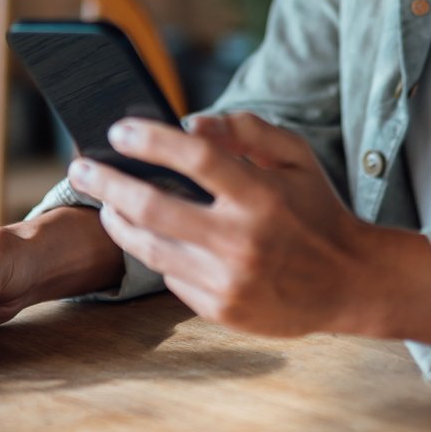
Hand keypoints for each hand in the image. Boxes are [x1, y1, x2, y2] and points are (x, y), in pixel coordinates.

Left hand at [66, 111, 430, 342]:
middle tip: (81, 168)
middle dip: (107, 183)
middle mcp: (241, 240)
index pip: (195, 157)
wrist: (349, 283)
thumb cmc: (316, 210)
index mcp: (261, 195)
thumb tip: (190, 121)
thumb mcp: (296, 158)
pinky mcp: (221, 310)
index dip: (151, 140)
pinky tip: (149, 237)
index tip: (118, 130)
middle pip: (153, 206)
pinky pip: (170, 277)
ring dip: (116, 221)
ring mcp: (228, 280)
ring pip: (149, 248)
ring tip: (102, 204)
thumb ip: (246, 130)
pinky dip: (156, 253)